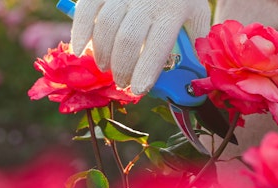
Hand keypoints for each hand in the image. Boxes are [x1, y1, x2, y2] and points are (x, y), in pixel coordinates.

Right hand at [71, 0, 210, 93]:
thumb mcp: (197, 15)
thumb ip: (195, 43)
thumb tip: (193, 77)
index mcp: (172, 11)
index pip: (157, 46)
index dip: (146, 71)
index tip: (139, 90)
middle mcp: (147, 0)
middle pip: (127, 40)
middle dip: (122, 68)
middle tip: (122, 83)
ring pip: (105, 26)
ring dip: (102, 53)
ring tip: (105, 68)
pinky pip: (86, 10)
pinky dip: (79, 32)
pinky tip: (80, 50)